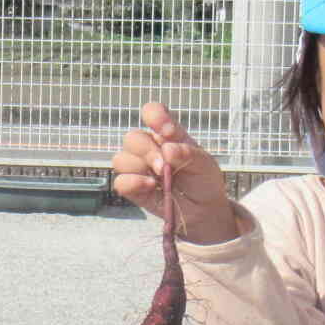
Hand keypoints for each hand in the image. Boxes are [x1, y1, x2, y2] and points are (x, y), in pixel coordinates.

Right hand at [109, 101, 236, 243]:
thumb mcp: (204, 164)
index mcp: (166, 135)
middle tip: (164, 166)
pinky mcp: (134, 188)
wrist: (204, 211)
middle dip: (147, 151)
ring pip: (121, 159)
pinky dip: (133, 182)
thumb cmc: (204, 181)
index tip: (169, 132)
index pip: (152, 113)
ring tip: (159, 179)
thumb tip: (167, 150)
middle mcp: (149, 148)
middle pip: (132, 138)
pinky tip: (151, 186)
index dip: (155, 117)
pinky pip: (120, 181)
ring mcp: (140, 168)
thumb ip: (187, 154)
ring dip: (140, 168)